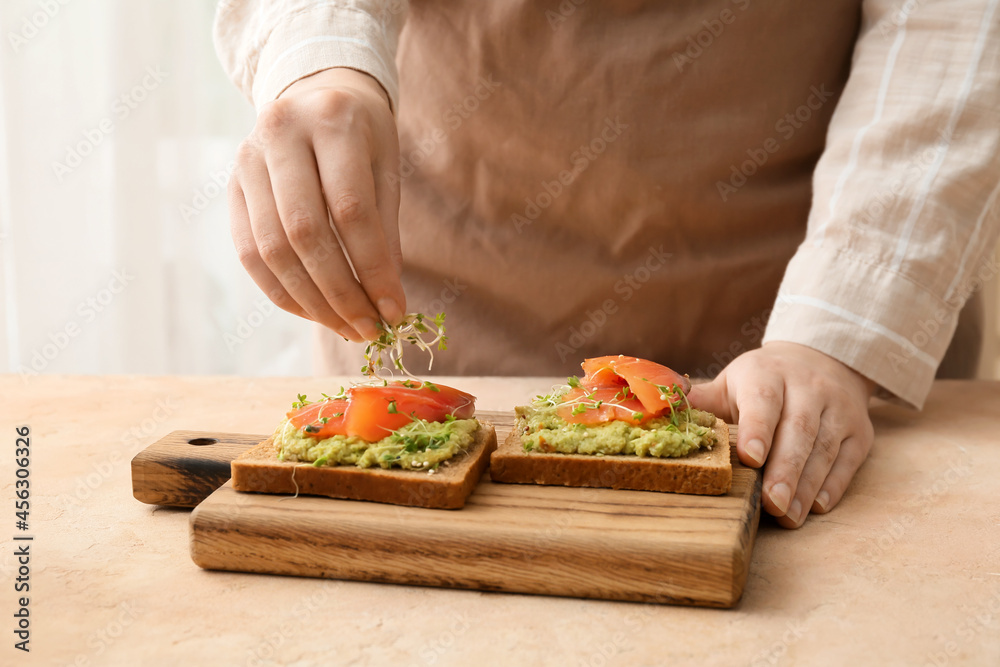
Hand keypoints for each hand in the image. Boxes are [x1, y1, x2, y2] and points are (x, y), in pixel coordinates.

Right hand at [229, 67, 404, 341]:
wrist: (315, 92)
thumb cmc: (362, 136)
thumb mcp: (386, 168)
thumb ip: (383, 229)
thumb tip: (386, 301)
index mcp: (332, 121)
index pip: (350, 211)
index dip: (372, 269)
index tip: (395, 311)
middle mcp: (280, 135)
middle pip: (305, 234)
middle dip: (340, 293)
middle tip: (369, 329)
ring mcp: (247, 159)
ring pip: (271, 250)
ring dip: (311, 301)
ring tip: (347, 327)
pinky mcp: (231, 186)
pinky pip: (249, 252)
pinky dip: (283, 291)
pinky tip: (314, 311)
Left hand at [687, 342, 875, 527]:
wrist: (822, 360)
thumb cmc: (764, 381)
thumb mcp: (732, 381)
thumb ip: (701, 401)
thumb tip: (660, 410)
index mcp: (768, 375)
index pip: (764, 401)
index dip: (758, 429)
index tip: (750, 459)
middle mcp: (808, 388)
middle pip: (798, 430)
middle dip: (785, 470)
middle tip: (771, 503)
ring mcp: (838, 409)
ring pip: (824, 448)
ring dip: (806, 485)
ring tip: (789, 515)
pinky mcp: (860, 431)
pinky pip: (848, 461)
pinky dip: (833, 486)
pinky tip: (815, 507)